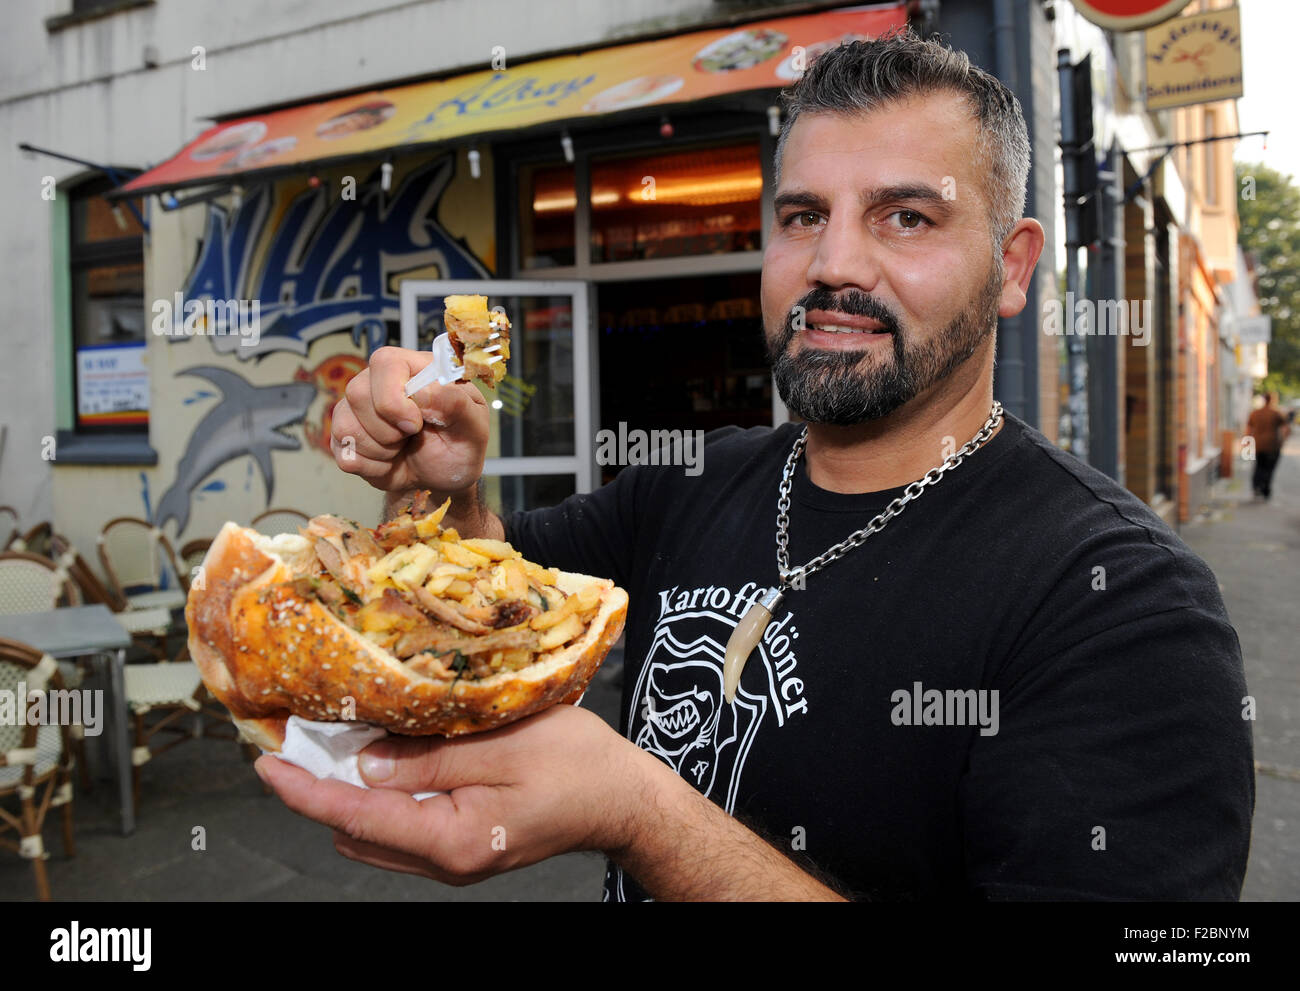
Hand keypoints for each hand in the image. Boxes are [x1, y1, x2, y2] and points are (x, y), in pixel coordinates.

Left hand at [254, 705, 647, 885]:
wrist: (623, 800)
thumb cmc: (577, 765)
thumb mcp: (502, 746)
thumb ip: (428, 759)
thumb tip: (363, 766)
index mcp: (451, 840)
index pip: (356, 819)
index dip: (305, 792)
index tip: (266, 765)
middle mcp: (445, 861)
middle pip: (357, 831)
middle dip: (321, 790)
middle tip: (297, 740)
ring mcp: (454, 859)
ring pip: (376, 833)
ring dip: (349, 794)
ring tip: (332, 745)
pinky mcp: (464, 845)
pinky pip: (403, 828)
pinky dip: (381, 798)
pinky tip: (383, 761)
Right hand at [331, 346, 488, 495]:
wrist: (445, 476)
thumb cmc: (460, 444)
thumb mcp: (474, 426)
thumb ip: (455, 403)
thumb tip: (421, 392)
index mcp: (413, 368)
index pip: (385, 363)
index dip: (394, 399)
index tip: (416, 424)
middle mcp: (379, 382)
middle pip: (357, 394)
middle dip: (388, 430)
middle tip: (412, 436)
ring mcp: (357, 409)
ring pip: (345, 426)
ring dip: (381, 451)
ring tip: (402, 448)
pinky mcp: (346, 438)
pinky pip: (344, 455)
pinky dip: (372, 468)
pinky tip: (389, 461)